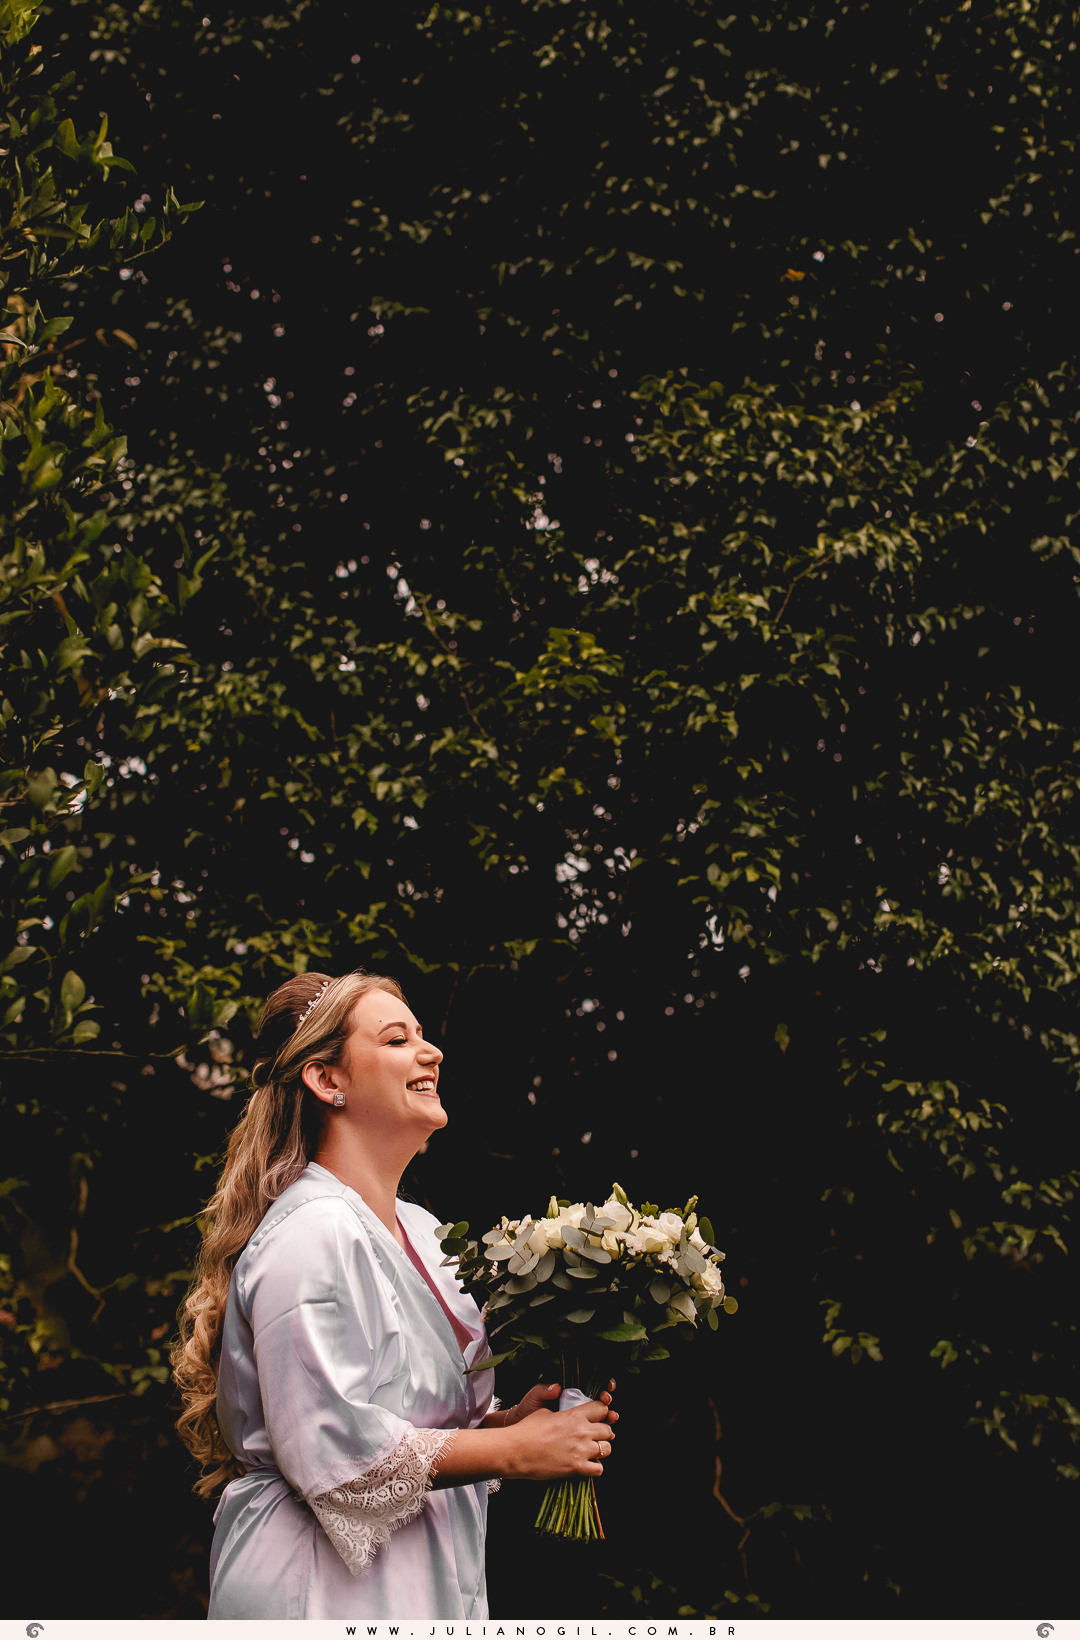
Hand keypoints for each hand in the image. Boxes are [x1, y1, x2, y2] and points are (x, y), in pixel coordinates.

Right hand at [502, 1379, 618, 1480]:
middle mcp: (581, 1431)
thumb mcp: (545, 1412)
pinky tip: (587, 1465)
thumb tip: (566, 1415)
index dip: (602, 1413)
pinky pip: (599, 1469)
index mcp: (574, 1415)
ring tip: (592, 1451)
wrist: (516, 1450)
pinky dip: (595, 1468)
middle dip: (603, 1433)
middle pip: (608, 1430)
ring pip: (607, 1449)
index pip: (602, 1409)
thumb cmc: (526, 1430)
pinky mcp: (576, 1468)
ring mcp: (580, 1450)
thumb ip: (562, 1413)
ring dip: (601, 1450)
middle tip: (596, 1436)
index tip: (599, 1417)